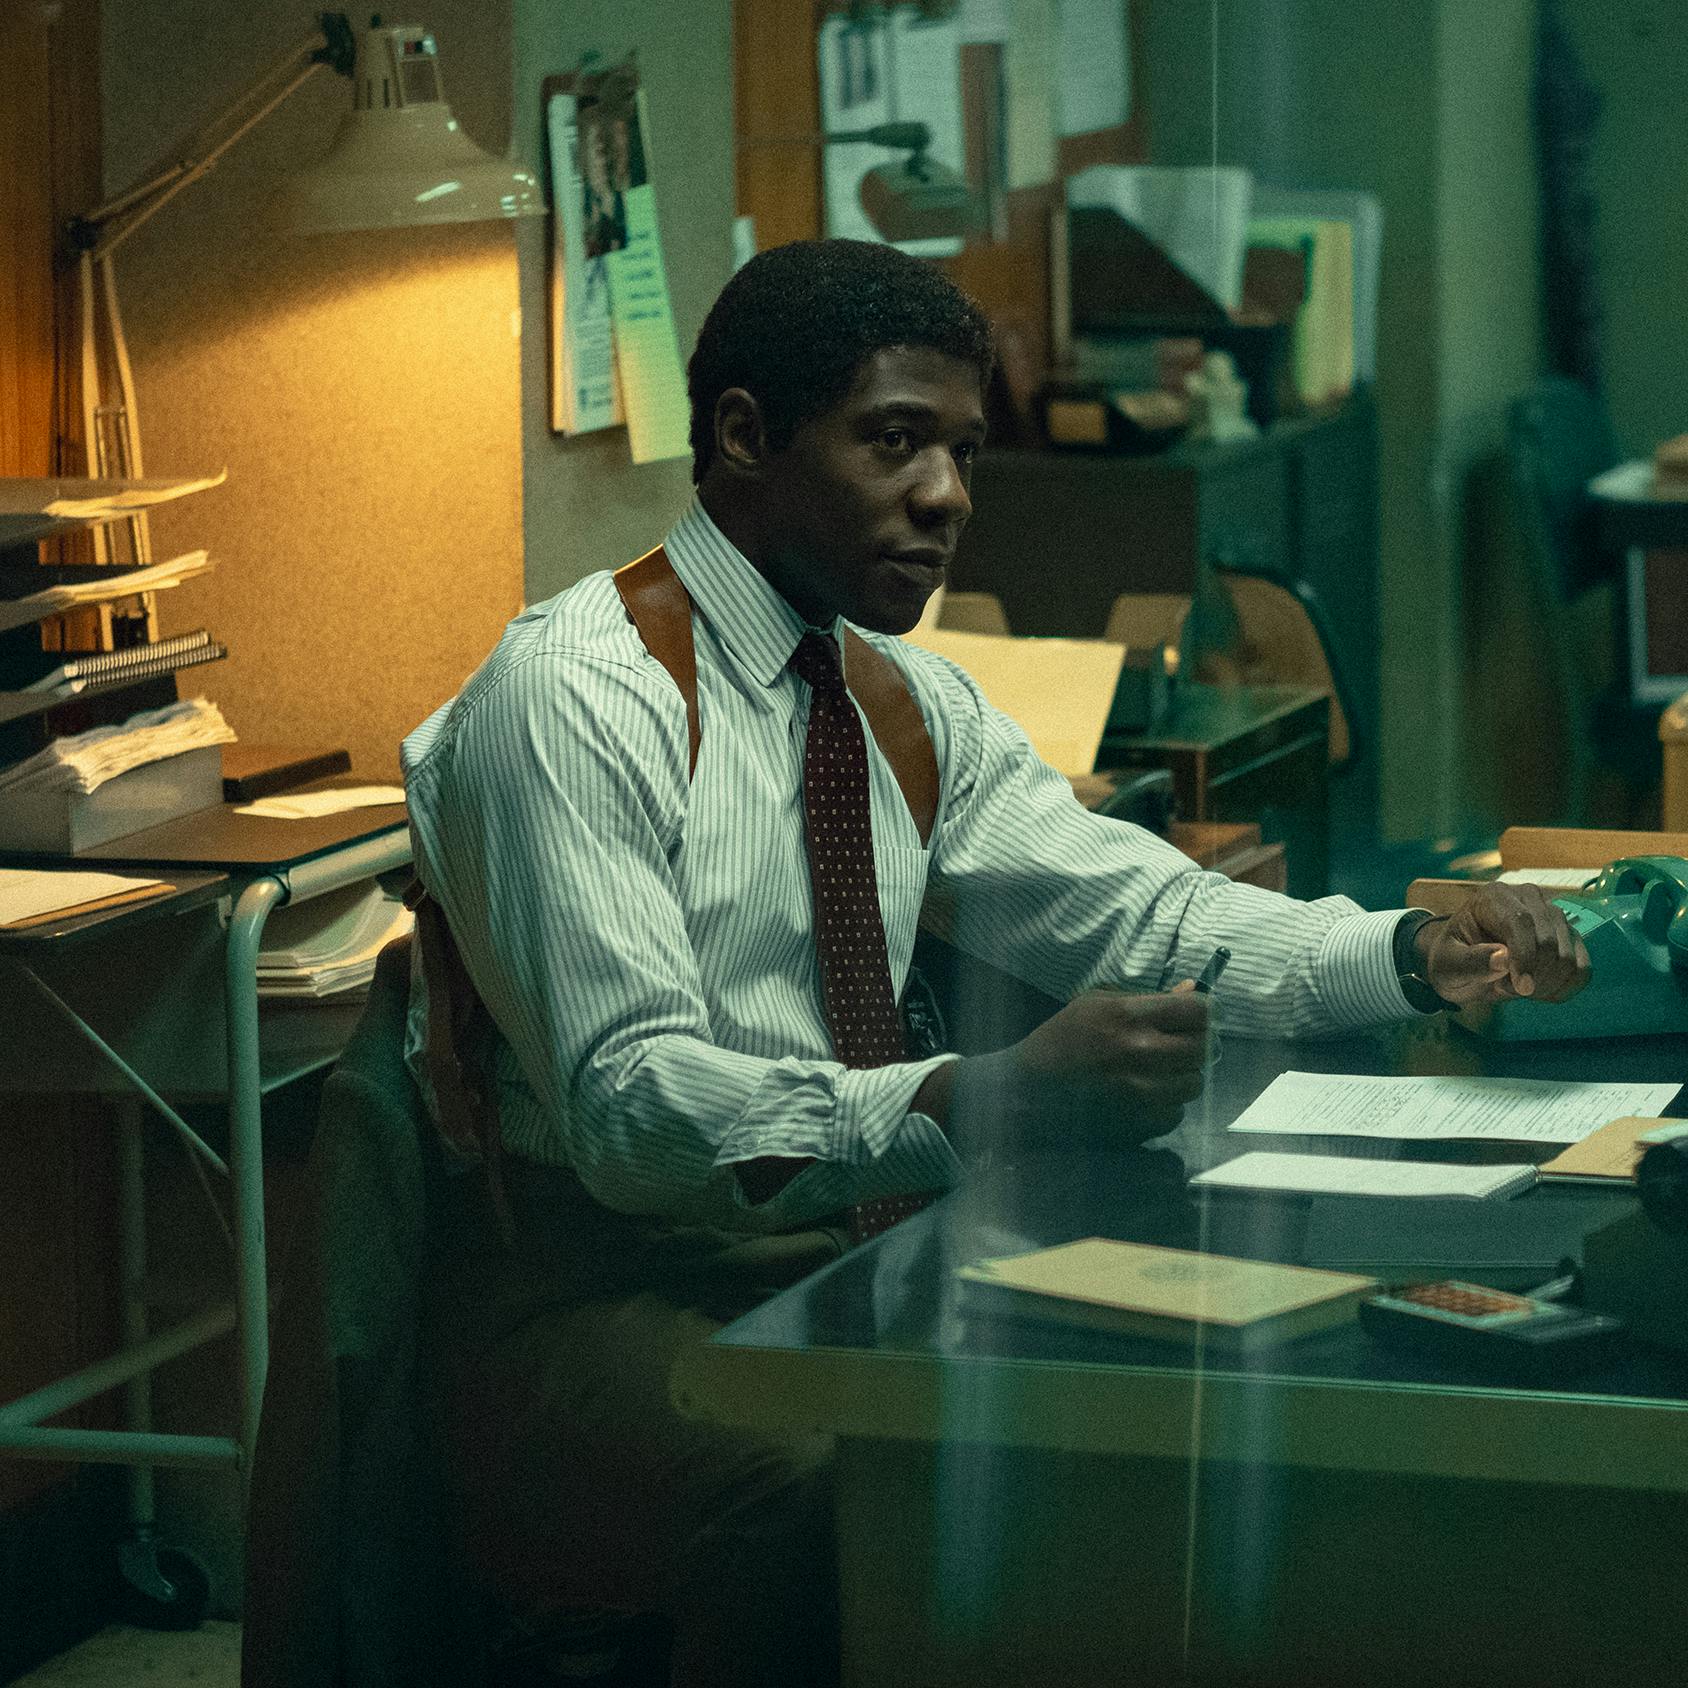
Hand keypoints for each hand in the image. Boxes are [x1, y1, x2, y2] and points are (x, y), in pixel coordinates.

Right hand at [943, 988, 1210, 1153]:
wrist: (1027, 1090)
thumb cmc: (1062, 1039)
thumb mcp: (1097, 1002)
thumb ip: (1148, 996)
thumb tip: (1193, 989)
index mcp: (1128, 1015)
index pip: (1199, 1011)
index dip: (1202, 1012)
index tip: (1193, 1016)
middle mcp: (1140, 1053)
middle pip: (1205, 1047)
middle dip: (1194, 1043)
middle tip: (1174, 1043)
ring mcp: (1143, 1092)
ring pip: (1195, 1082)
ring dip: (1181, 1075)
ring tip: (1155, 1071)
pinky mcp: (1140, 1124)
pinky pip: (1176, 1112)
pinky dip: (1165, 1104)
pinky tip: (1141, 1095)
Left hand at [1420, 883, 1591, 1004]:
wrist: (1463, 967)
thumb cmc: (1452, 961)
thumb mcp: (1447, 965)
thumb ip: (1470, 962)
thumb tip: (1503, 958)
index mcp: (1493, 897)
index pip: (1520, 922)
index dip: (1524, 956)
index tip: (1521, 987)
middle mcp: (1528, 898)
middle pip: (1547, 940)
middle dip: (1530, 975)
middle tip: (1503, 986)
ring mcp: (1553, 916)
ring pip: (1568, 957)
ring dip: (1544, 984)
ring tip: (1516, 986)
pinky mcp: (1568, 937)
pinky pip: (1582, 969)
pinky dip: (1564, 988)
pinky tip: (1539, 992)